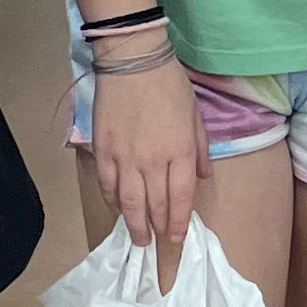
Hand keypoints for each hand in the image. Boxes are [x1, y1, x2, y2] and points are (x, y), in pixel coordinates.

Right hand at [91, 54, 199, 253]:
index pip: (180, 199)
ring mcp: (126, 158)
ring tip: (137, 237)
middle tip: (155, 245)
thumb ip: (200, 149)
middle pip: (154, 206)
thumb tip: (202, 177)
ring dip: (133, 224)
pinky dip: (112, 201)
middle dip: (157, 229)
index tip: (177, 239)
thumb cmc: (170, 84)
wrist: (133, 61)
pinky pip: (107, 185)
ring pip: (129, 202)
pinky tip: (116, 209)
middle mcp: (154, 161)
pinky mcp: (104, 150)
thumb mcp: (196, 115)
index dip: (179, 223)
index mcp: (180, 152)